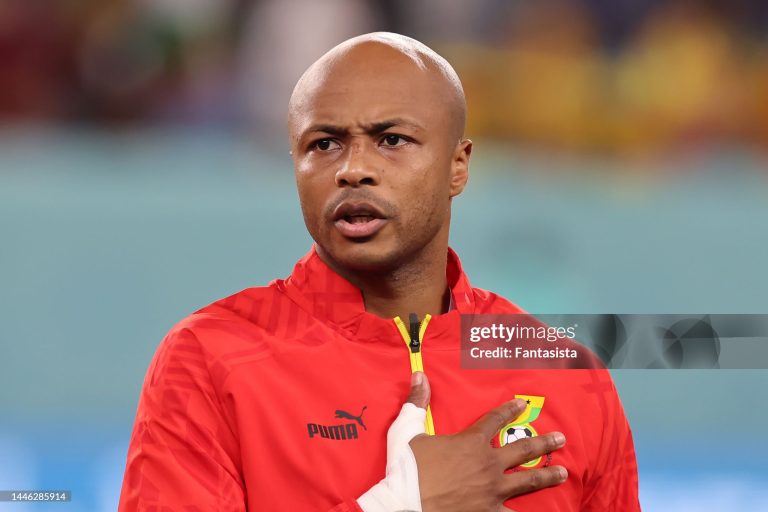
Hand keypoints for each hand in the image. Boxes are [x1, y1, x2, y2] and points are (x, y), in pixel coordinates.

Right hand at [407, 372, 567, 511]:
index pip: (495, 420)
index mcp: (470, 442)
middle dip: (544, 442)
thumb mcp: (406, 430)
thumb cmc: (406, 468)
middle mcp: (487, 464)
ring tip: (563, 473)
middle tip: (561, 438)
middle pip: (523, 449)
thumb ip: (416, 402)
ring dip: (547, 476)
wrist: (405, 504)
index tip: (522, 404)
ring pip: (528, 481)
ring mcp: (492, 491)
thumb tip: (419, 375)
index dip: (509, 410)